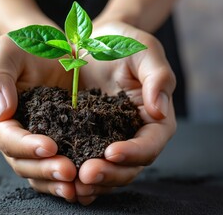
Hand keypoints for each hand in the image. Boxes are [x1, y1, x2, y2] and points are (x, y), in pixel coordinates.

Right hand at [0, 35, 77, 200]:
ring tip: (77, 185)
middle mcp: (11, 134)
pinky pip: (54, 166)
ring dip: (55, 181)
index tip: (49, 147)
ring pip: (38, 171)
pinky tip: (82, 184)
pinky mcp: (54, 143)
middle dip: (44, 169)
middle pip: (22, 161)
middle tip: (69, 172)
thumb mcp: (7, 51)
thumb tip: (0, 111)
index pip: (7, 137)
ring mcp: (32, 142)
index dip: (25, 146)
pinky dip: (65, 179)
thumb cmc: (28, 46)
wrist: (54, 51)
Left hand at [74, 21, 176, 204]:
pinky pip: (85, 159)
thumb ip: (158, 76)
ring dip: (92, 180)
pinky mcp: (88, 136)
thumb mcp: (144, 49)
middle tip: (85, 175)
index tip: (111, 152)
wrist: (93, 40)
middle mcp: (134, 132)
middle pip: (129, 165)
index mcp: (154, 116)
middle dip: (109, 173)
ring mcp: (110, 137)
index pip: (150, 143)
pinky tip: (62, 178)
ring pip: (108, 169)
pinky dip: (76, 173)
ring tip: (71, 183)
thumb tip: (160, 110)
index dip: (134, 152)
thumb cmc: (121, 42)